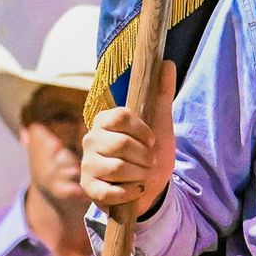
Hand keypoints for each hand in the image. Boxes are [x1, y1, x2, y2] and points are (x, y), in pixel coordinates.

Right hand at [81, 61, 175, 211]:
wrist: (151, 186)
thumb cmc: (152, 151)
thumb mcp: (160, 122)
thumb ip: (162, 93)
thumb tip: (167, 62)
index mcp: (105, 121)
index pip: (119, 117)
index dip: (141, 130)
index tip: (152, 139)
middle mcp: (91, 140)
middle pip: (121, 144)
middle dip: (144, 156)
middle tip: (150, 161)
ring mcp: (88, 164)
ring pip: (117, 168)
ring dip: (140, 174)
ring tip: (143, 175)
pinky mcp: (90, 188)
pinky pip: (110, 192)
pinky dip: (130, 193)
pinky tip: (136, 189)